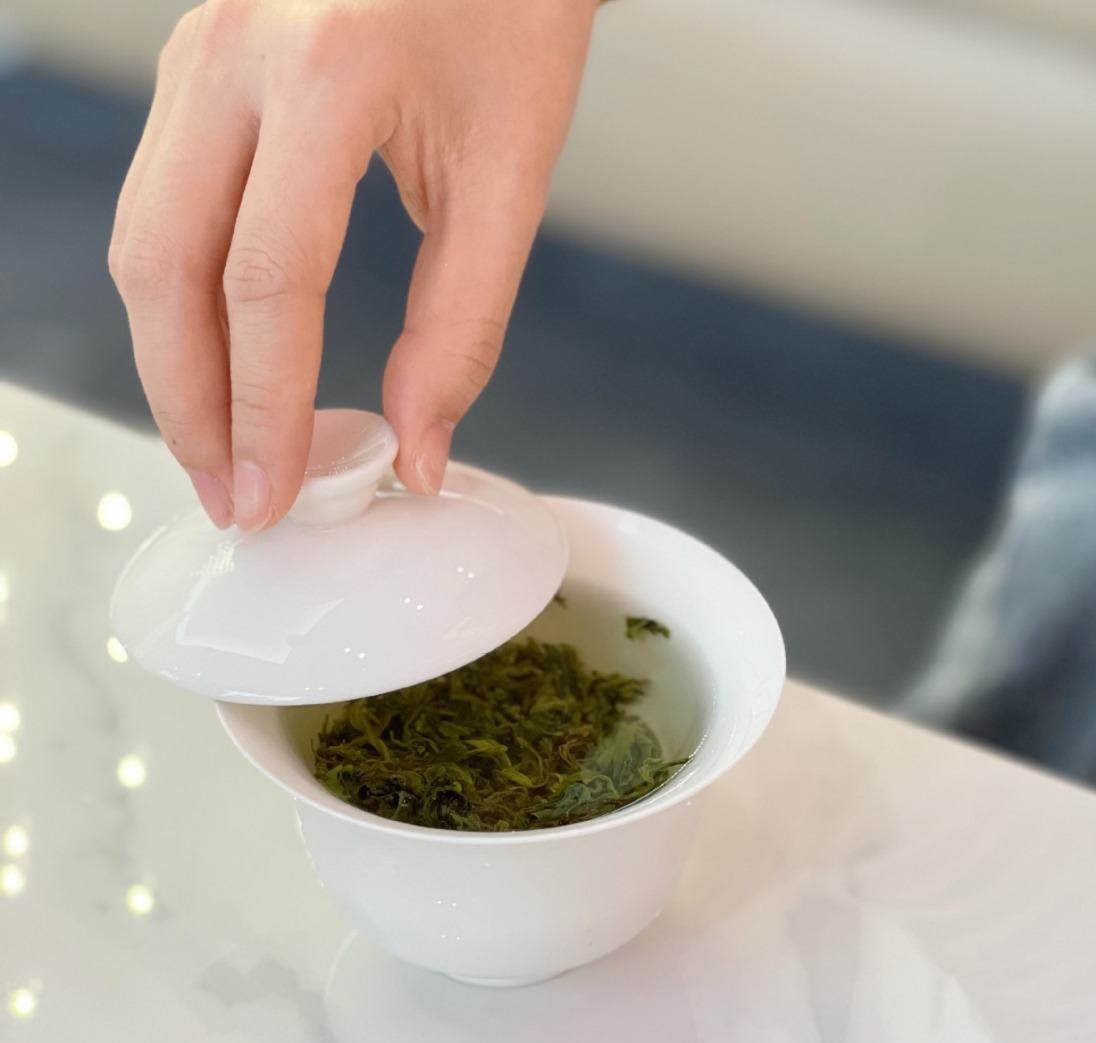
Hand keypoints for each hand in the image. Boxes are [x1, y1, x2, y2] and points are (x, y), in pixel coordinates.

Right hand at [110, 0, 597, 529]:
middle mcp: (233, 56)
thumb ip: (464, 325)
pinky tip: (216, 366)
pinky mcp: (193, 73)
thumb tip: (416, 452)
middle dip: (191, 406)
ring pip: (142, 242)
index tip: (279, 494)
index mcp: (326, 75)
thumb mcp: (510, 175)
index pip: (267, 279)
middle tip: (235, 499)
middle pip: (166, 267)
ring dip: (172, 365)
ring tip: (221, 454)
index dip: (264, 408)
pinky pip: (159, 209)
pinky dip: (181, 306)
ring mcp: (196, 56)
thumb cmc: (510, 18)